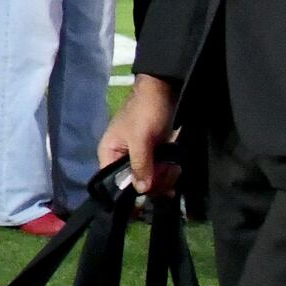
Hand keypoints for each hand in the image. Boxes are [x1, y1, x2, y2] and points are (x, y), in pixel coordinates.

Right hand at [101, 73, 178, 194]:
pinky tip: (176, 168)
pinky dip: (170, 174)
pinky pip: (161, 175)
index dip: (127, 192)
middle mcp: (123, 160)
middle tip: (167, 172)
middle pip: (134, 186)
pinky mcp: (156, 157)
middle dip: (153, 183)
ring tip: (173, 166)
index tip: (146, 194)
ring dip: (165, 178)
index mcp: (110, 154)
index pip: (112, 182)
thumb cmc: (145, 112)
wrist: (164, 91)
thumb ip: (139, 165)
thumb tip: (141, 191)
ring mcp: (141, 160)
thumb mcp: (140, 138)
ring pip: (151, 182)